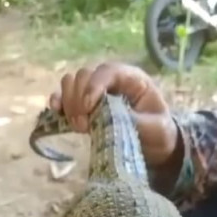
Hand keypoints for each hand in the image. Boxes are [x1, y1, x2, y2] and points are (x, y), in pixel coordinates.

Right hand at [49, 62, 180, 171]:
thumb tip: (109, 117)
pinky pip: (63, 96)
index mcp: (131, 78)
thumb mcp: (155, 128)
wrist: (156, 145)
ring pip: (70, 83)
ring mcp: (94, 91)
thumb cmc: (159, 132)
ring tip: (80, 127)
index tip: (89, 108)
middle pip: (84, 75)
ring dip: (69, 103)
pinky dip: (58, 104)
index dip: (94, 86)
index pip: (107, 71)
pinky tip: (58, 114)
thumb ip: (134, 120)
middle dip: (79, 99)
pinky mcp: (83, 105)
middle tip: (85, 126)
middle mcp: (110, 80)